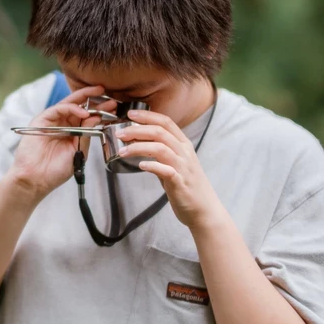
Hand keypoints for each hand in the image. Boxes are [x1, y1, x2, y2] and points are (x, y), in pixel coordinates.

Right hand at [8, 85, 111, 202]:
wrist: (37, 179)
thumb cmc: (55, 170)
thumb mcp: (78, 152)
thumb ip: (86, 135)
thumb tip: (96, 119)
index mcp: (72, 132)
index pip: (87, 117)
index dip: (100, 111)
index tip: (114, 108)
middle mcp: (62, 124)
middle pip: (79, 107)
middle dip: (94, 100)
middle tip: (109, 95)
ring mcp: (51, 121)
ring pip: (69, 104)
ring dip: (85, 99)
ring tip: (100, 96)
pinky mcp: (41, 120)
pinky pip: (58, 109)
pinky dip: (72, 108)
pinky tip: (84, 113)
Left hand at [117, 109, 221, 230]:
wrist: (204, 209)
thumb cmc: (186, 185)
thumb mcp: (174, 162)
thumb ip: (160, 151)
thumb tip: (137, 141)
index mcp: (183, 145)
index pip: (166, 122)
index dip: (147, 116)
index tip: (129, 114)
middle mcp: (185, 153)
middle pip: (160, 132)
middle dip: (136, 130)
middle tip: (119, 133)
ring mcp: (184, 167)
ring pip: (160, 148)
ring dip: (138, 147)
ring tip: (123, 152)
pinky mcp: (180, 183)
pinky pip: (166, 170)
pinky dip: (152, 166)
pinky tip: (141, 165)